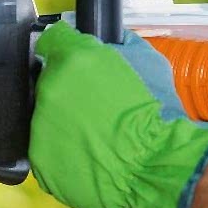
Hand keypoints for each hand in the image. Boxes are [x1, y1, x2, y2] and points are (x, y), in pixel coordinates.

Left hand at [30, 21, 207, 207]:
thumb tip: (106, 40)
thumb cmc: (164, 114)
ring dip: (61, 121)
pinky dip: (62, 152)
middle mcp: (49, 91)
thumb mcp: (146, 61)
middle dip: (66, 88)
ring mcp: (42, 128)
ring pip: (43, 117)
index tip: (71, 56)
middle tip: (93, 102)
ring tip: (96, 133)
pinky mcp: (43, 163)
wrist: (165, 167)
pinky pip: (47, 151)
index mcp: (72, 60)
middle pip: (46, 81)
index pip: (55, 40)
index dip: (66, 48)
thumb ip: (116, 48)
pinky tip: (89, 154)